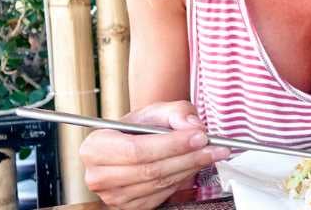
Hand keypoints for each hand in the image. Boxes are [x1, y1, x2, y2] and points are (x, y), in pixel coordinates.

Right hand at [79, 101, 229, 209]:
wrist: (130, 143)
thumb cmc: (139, 127)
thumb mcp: (155, 110)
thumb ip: (176, 112)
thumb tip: (192, 126)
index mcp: (96, 147)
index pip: (137, 150)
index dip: (171, 145)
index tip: (199, 136)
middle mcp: (99, 175)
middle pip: (150, 170)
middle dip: (188, 157)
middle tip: (214, 147)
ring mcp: (113, 196)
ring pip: (159, 184)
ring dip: (190, 168)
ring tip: (211, 153)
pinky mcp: (129, 207)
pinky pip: (161, 195)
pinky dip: (182, 180)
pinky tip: (192, 165)